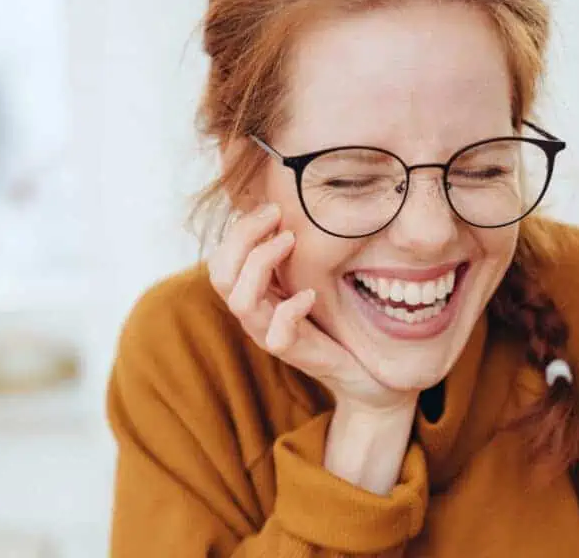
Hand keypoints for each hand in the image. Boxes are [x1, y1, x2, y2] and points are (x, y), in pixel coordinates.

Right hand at [208, 203, 415, 411]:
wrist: (358, 370)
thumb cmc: (331, 320)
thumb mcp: (304, 280)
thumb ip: (288, 256)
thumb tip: (287, 208)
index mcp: (252, 295)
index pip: (220, 261)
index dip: (238, 230)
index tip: (271, 208)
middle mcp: (253, 315)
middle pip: (221, 276)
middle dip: (244, 237)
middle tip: (276, 215)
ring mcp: (268, 335)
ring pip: (240, 301)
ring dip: (261, 263)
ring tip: (290, 241)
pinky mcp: (292, 353)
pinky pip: (276, 334)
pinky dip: (291, 309)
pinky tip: (311, 294)